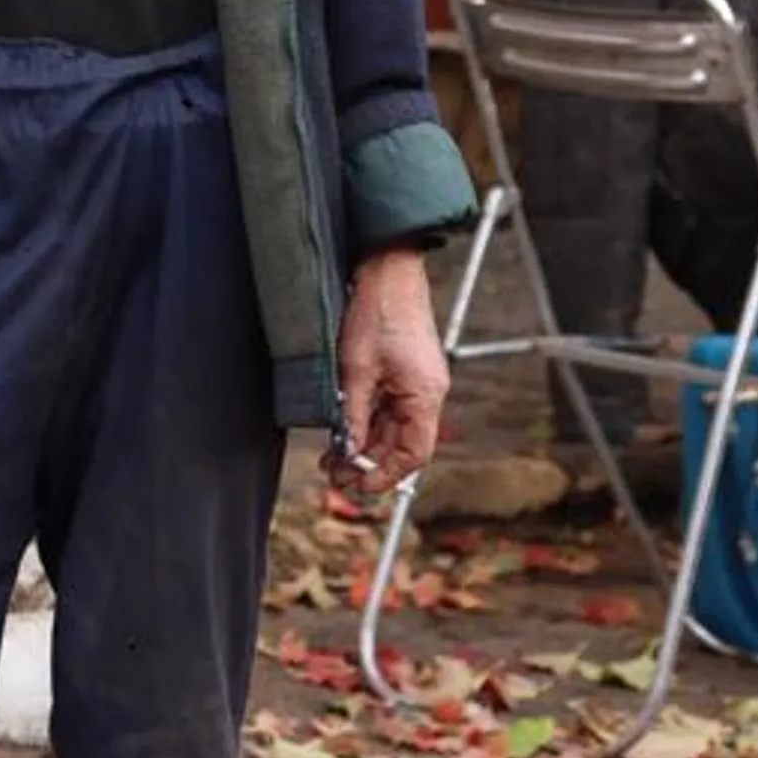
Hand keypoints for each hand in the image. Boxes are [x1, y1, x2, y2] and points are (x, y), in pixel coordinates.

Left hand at [331, 247, 448, 499]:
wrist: (387, 271)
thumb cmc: (379, 313)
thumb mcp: (357, 370)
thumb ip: (352, 414)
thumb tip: (346, 450)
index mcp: (425, 397)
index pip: (414, 453)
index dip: (387, 475)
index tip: (358, 486)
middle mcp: (426, 394)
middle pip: (401, 443)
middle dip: (368, 463)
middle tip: (334, 477)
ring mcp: (415, 383)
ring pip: (390, 428)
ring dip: (363, 445)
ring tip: (331, 459)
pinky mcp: (403, 372)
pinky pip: (386, 408)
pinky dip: (365, 422)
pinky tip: (342, 432)